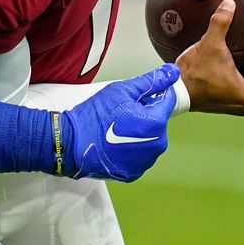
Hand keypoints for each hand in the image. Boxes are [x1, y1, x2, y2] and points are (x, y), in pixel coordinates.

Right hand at [59, 64, 178, 181]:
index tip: (134, 97)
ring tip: (114, 128)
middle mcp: (157, 144)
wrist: (71, 143)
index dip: (151, 95)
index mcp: (156, 122)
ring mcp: (146, 161)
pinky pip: (139, 155)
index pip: (167, 100)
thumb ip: (150, 81)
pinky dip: (130, 149)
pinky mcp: (134, 172)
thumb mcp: (121, 91)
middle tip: (120, 113)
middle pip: (158, 121)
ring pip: (149, 139)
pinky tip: (113, 144)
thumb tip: (172, 72)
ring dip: (138, 132)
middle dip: (144, 114)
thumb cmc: (94, 116)